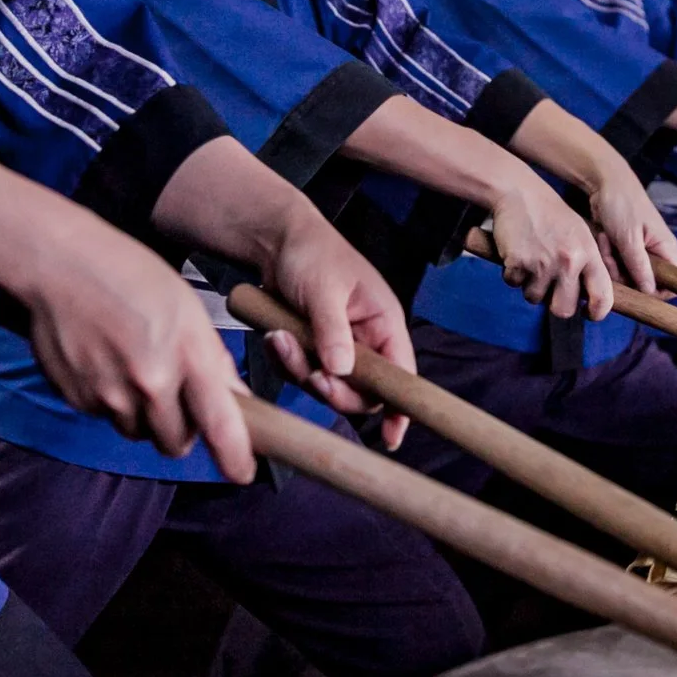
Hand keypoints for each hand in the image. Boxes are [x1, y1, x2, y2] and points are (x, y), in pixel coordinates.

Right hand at [22, 224, 255, 482]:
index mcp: (188, 354)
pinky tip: (106, 363)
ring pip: (139, 431)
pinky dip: (111, 401)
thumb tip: (235, 399)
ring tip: (134, 368)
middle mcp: (150, 381)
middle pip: (176, 443)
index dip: (236, 458)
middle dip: (180, 430)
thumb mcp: (187, 308)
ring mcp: (111, 394)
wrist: (61, 265)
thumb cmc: (128, 275)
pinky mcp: (79, 399)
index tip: (242, 471)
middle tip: (176, 399)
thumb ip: (212, 359)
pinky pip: (106, 417)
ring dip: (143, 416)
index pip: (220, 425)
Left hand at [258, 207, 416, 451]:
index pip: (401, 373)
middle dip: (333, 388)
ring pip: (326, 384)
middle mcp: (365, 339)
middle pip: (361, 390)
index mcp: (383, 322)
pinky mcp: (312, 349)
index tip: (392, 436)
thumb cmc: (312, 251)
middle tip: (312, 374)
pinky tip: (276, 335)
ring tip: (282, 337)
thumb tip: (342, 371)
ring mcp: (337, 346)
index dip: (400, 406)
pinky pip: (301, 372)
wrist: (274, 240)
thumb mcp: (324, 289)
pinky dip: (285, 361)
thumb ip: (333, 331)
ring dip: (301, 368)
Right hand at [488, 172, 614, 319]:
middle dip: (555, 305)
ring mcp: (543, 264)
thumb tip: (587, 297)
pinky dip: (512, 274)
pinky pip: (514, 284)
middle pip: (563, 310)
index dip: (597, 313)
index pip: (603, 297)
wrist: (519, 193)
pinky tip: (517, 255)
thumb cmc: (550, 214)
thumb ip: (586, 263)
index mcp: (588, 254)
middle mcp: (568, 262)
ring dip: (530, 286)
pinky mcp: (518, 263)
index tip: (589, 314)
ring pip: (535, 298)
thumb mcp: (580, 234)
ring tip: (531, 262)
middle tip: (550, 291)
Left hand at [586, 163, 676, 293]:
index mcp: (666, 248)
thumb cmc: (622, 205)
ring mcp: (639, 250)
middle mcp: (655, 251)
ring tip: (605, 242)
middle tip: (612, 256)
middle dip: (625, 274)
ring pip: (627, 274)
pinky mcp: (624, 247)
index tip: (636, 289)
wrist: (604, 182)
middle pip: (645, 281)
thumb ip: (640, 267)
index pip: (674, 281)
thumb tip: (650, 292)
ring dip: (612, 263)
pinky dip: (607, 255)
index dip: (658, 291)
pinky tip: (602, 239)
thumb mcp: (629, 238)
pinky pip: (616, 264)